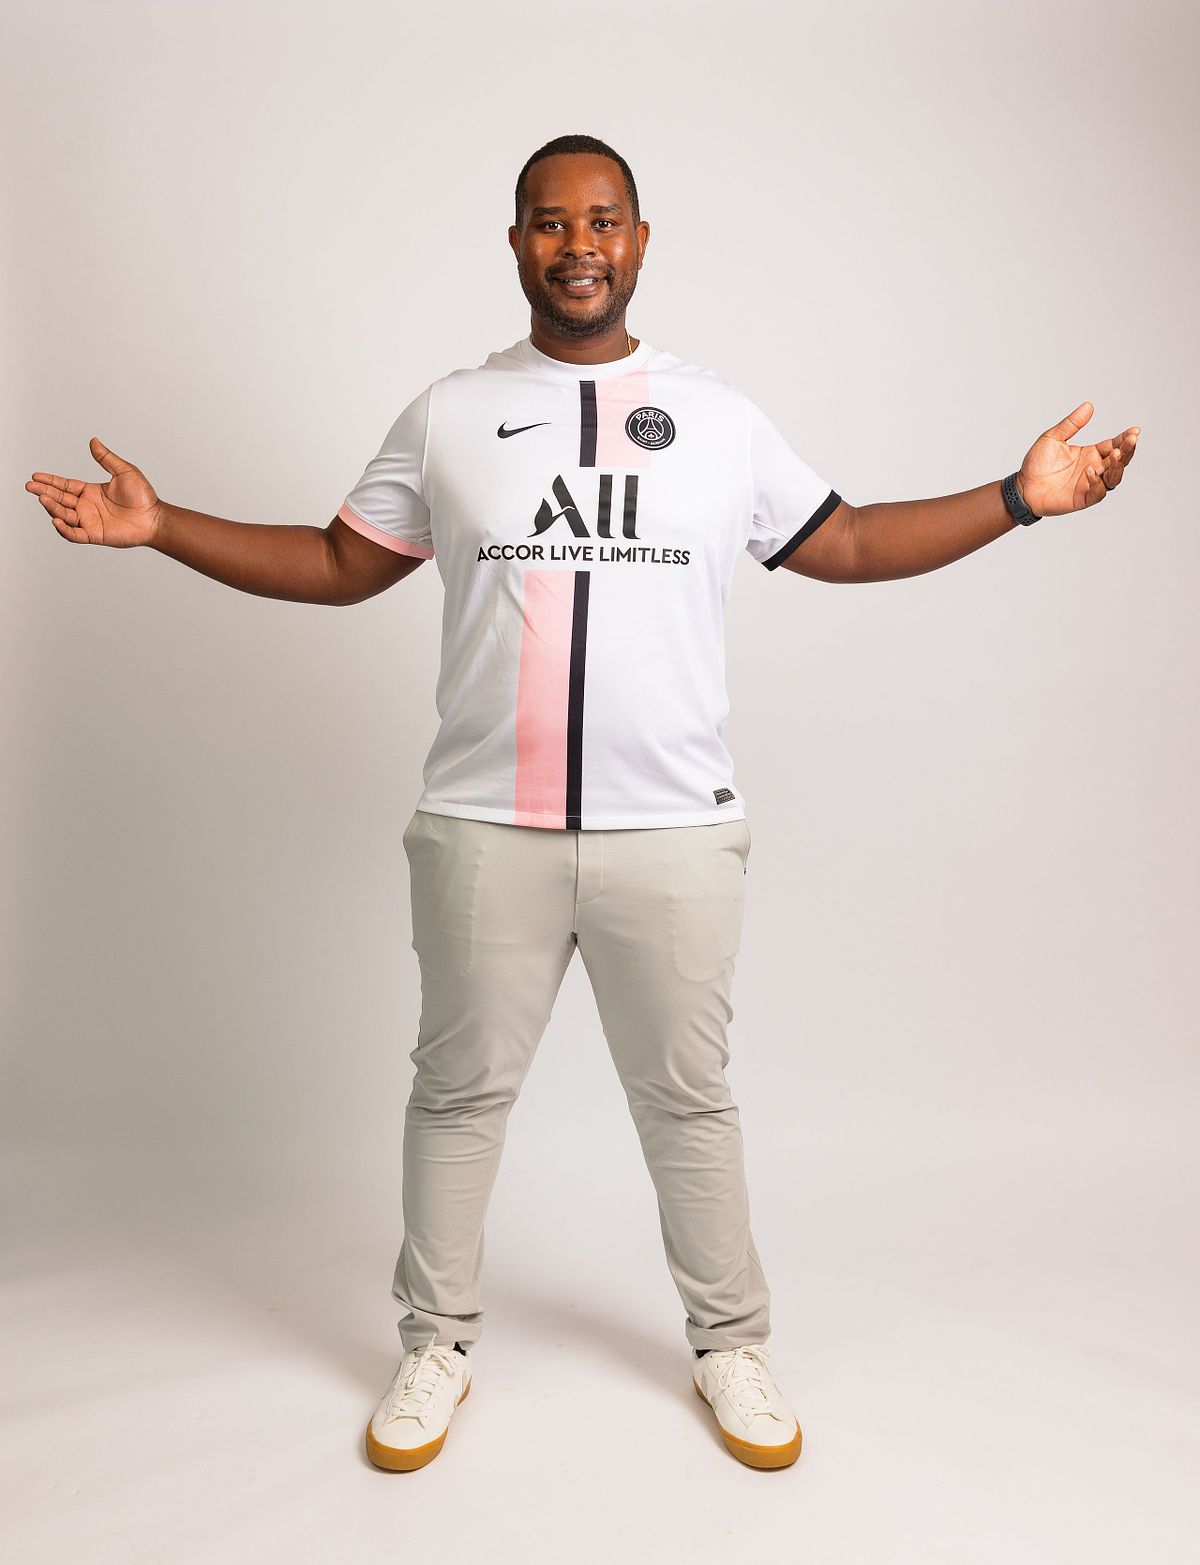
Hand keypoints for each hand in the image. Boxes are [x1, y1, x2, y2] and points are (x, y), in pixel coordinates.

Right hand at [25, 437, 163, 547]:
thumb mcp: (124, 471)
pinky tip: (57, 520)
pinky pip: (75, 534)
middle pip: (60, 499)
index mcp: (91, 492)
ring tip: (42, 498)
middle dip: (44, 492)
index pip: (65, 485)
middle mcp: (87, 506)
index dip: (50, 481)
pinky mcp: (95, 535)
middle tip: (30, 487)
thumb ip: (106, 458)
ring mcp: (89, 521)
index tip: (36, 476)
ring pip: (64, 515)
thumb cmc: (143, 496)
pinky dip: (65, 529)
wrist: (154, 518)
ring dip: (52, 507)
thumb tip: (93, 440)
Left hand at [1017, 403, 1140, 517]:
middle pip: (1120, 461)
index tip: (1134, 430)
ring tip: (1115, 454)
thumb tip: (1089, 405)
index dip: (1125, 439)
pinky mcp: (1082, 499)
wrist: (1022, 486)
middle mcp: (1094, 468)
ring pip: (1114, 478)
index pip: (1114, 445)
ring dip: (1117, 467)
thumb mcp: (1053, 438)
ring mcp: (1089, 485)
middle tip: (1131, 440)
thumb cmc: (1037, 464)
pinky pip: (1097, 493)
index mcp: (1091, 454)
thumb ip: (1071, 424)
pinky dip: (1097, 482)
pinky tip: (1090, 470)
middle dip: (1128, 450)